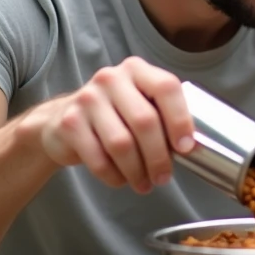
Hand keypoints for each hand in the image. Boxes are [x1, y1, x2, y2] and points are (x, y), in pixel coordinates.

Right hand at [32, 56, 194, 193]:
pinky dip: (114, 176)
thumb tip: (191, 146)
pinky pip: (99, 159)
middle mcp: (111, 79)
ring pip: (121, 144)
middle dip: (159, 156)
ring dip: (137, 171)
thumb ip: (163, 114)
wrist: (63, 121)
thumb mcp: (140, 103)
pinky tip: (121, 180)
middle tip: (164, 177)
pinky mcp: (70, 123)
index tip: (186, 147)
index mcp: (137, 70)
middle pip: (145, 121)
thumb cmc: (115, 115)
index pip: (166, 87)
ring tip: (144, 184)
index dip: (180, 119)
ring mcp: (87, 99)